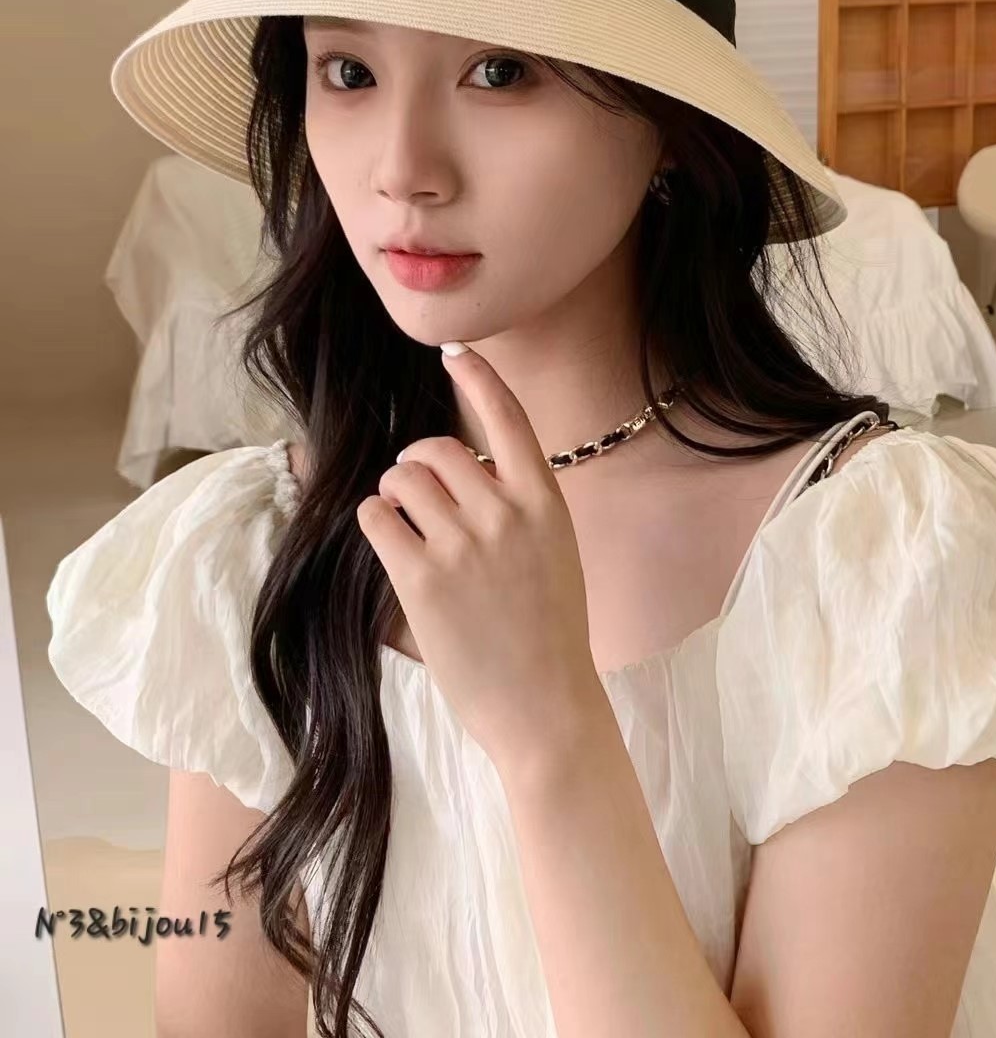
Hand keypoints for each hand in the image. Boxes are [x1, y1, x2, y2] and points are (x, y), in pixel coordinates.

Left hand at [357, 342, 607, 774]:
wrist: (546, 708)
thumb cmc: (550, 632)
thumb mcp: (554, 552)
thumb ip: (516, 506)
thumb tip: (463, 470)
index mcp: (544, 502)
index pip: (508, 418)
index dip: (478, 378)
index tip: (454, 352)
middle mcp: (504, 513)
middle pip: (437, 450)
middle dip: (415, 461)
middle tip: (413, 485)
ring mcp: (462, 545)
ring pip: (401, 479)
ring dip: (393, 492)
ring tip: (403, 521)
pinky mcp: (421, 579)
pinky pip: (377, 517)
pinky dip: (375, 520)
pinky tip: (388, 540)